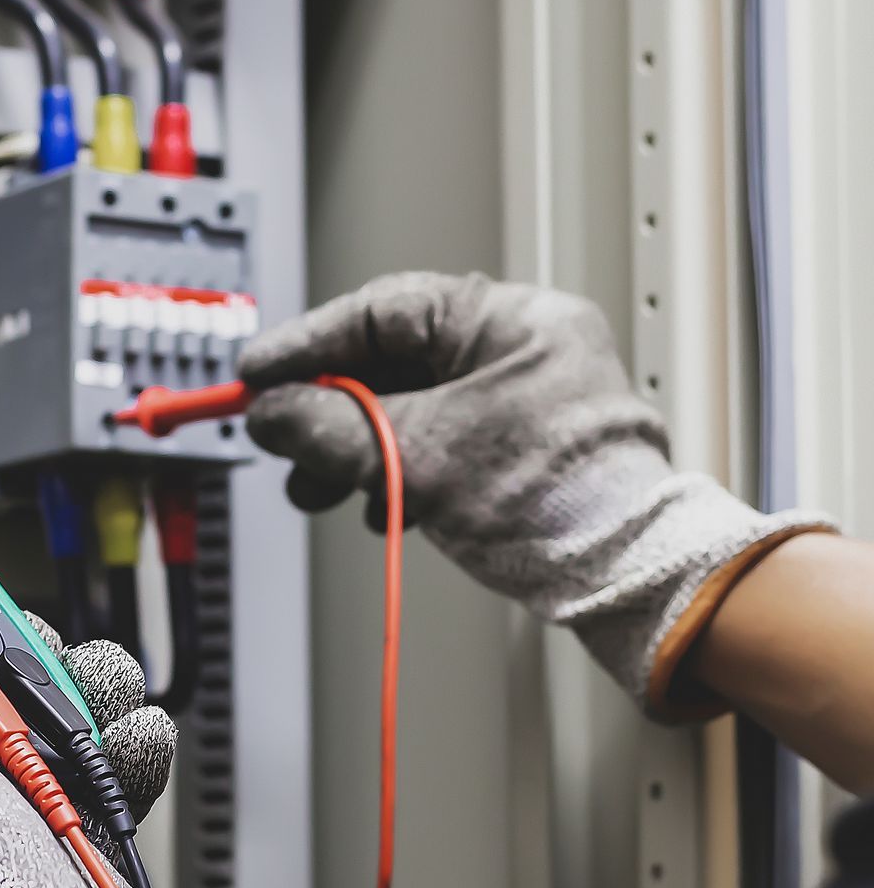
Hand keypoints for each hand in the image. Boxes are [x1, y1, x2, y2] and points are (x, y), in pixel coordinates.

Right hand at [239, 271, 829, 714]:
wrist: (628, 578)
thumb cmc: (557, 502)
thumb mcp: (413, 454)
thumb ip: (327, 425)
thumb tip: (271, 412)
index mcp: (512, 319)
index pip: (381, 310)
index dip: (308, 344)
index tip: (258, 373)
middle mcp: (524, 349)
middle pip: (391, 363)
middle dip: (327, 411)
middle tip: (281, 437)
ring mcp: (527, 401)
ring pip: (411, 409)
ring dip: (354, 451)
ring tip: (318, 489)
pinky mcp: (525, 452)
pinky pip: (439, 444)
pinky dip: (396, 472)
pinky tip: (375, 505)